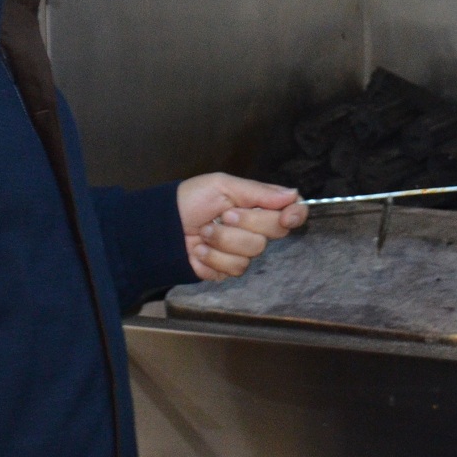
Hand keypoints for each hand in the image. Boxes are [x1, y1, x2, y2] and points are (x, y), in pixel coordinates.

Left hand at [177, 173, 307, 281]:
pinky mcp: (227, 270)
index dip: (295, 215)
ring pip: (253, 252)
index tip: (286, 216)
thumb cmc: (190, 200)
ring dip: (223, 241)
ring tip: (203, 232)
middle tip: (224, 216)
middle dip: (247, 222)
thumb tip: (294, 194)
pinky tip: (198, 250)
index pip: (293, 211)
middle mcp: (257, 229)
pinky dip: (212, 258)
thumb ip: (258, 192)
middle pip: (276, 232)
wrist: (161, 227)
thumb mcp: (222, 185)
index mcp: (259, 205)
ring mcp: (243, 251)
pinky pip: (234, 268)